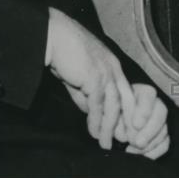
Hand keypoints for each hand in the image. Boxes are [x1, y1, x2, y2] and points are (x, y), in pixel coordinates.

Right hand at [45, 8, 135, 149]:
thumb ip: (84, 92)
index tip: (123, 129)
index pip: (125, 92)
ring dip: (109, 127)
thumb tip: (90, 112)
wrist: (51, 34)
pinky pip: (98, 105)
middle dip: (126, 123)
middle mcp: (113, 68)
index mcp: (111, 64)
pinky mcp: (94, 78)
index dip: (126, 112)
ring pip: (113, 106)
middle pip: (126, 101)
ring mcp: (105, 73)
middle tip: (124, 141)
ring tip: (105, 143)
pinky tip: (94, 132)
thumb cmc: (61, 49)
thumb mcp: (76, 74)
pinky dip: (97, 121)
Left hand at [113, 83, 169, 159]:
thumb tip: (123, 135)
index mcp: (139, 90)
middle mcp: (154, 102)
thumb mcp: (109, 108)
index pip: (148, 95)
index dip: (144, 111)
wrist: (111, 115)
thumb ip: (115, 117)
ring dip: (150, 143)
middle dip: (149, 130)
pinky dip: (155, 151)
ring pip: (163, 129)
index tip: (136, 125)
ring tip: (134, 150)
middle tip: (136, 142)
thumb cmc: (109, 108)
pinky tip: (144, 156)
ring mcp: (159, 118)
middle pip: (161, 112)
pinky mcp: (161, 132)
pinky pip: (165, 142)